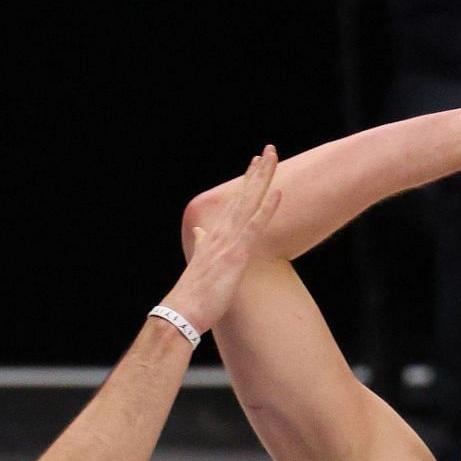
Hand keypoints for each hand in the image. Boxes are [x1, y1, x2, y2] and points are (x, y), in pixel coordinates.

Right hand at [160, 146, 282, 334]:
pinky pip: (254, 226)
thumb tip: (201, 231)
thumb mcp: (201, 264)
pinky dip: (266, 208)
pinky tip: (277, 192)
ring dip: (262, 178)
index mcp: (216, 235)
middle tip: (269, 149)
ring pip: (249, 202)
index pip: (234, 202)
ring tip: (272, 157)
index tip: (255, 163)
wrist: (183, 311)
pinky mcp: (236, 254)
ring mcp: (229, 241)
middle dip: (257, 171)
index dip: (246, 182)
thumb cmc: (193, 295)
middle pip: (243, 195)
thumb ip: (202, 244)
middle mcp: (222, 232)